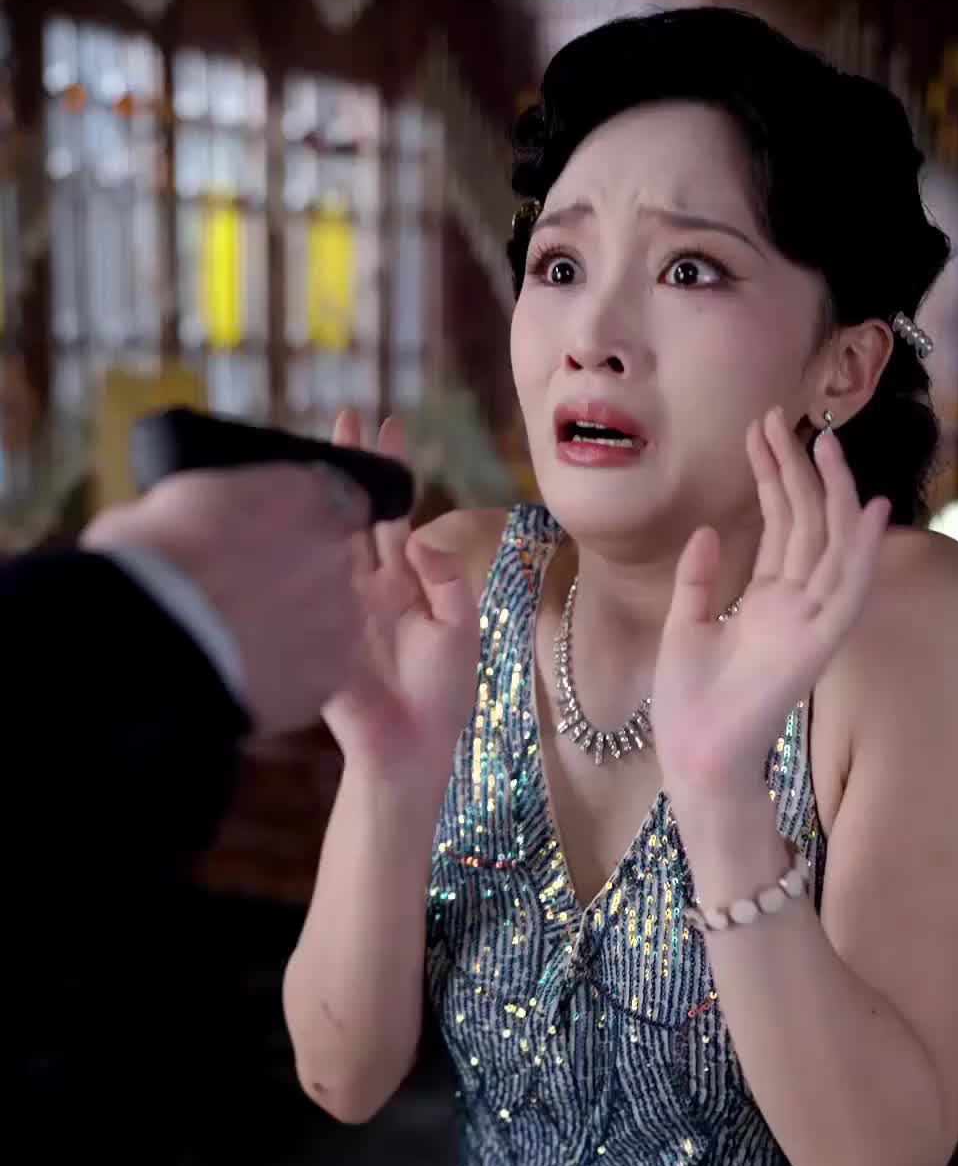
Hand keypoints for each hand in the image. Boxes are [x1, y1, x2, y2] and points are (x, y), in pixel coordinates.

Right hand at [83, 459, 365, 737]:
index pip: (337, 498)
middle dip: (297, 579)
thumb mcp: (173, 501)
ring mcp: (339, 615)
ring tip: (240, 643)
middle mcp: (332, 550)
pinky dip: (287, 678)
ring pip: (327, 621)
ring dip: (295, 630)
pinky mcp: (329, 674)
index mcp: (299, 495)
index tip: (282, 537)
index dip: (307, 522)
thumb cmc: (151, 560)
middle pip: (328, 564)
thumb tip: (203, 521)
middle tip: (247, 598)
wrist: (156, 638)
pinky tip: (245, 676)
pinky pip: (313, 674)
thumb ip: (218, 508)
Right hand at [322, 411, 478, 781]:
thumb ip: (447, 579)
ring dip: (320, 492)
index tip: (386, 425)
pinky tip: (290, 508)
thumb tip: (418, 537)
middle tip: (342, 415)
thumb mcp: (460, 629)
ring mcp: (334, 602)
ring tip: (314, 446)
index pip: (392, 515)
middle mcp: (364, 585)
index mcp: (401, 583)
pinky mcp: (313, 626)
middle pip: (353, 512)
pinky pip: (305, 577)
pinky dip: (298, 543)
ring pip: (325, 535)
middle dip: (347, 465)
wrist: (406, 751)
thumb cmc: (439, 697)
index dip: (389, 472)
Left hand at [652, 407, 889, 812]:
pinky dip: (863, 551)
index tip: (761, 430)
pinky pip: (848, 591)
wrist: (693, 759)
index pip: (780, 525)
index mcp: (766, 601)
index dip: (772, 476)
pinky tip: (870, 508)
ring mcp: (809, 624)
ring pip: (833, 546)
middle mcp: (795, 606)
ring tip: (825, 442)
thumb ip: (699, 579)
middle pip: (807, 523)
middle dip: (796, 469)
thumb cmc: (688, 706)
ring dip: (833, 493)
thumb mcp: (683, 626)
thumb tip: (708, 530)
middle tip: (783, 418)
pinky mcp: (817, 647)